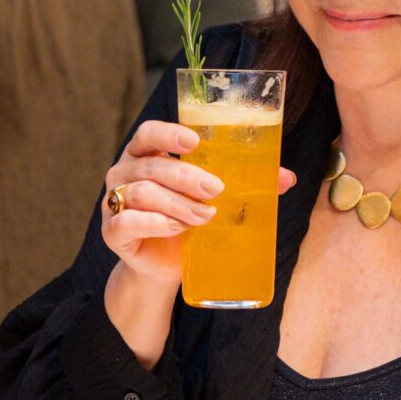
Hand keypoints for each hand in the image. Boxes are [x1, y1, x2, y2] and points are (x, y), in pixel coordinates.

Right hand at [102, 119, 296, 287]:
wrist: (163, 266)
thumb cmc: (189, 221)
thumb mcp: (215, 199)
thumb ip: (245, 183)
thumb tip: (287, 178)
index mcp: (146, 155)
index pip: (149, 133)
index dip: (168, 133)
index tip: (195, 142)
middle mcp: (125, 173)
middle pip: (152, 166)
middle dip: (186, 176)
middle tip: (216, 189)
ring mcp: (114, 202)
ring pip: (142, 193)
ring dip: (177, 204)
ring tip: (205, 216)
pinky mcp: (113, 232)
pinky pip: (126, 222)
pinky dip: (154, 224)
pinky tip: (177, 228)